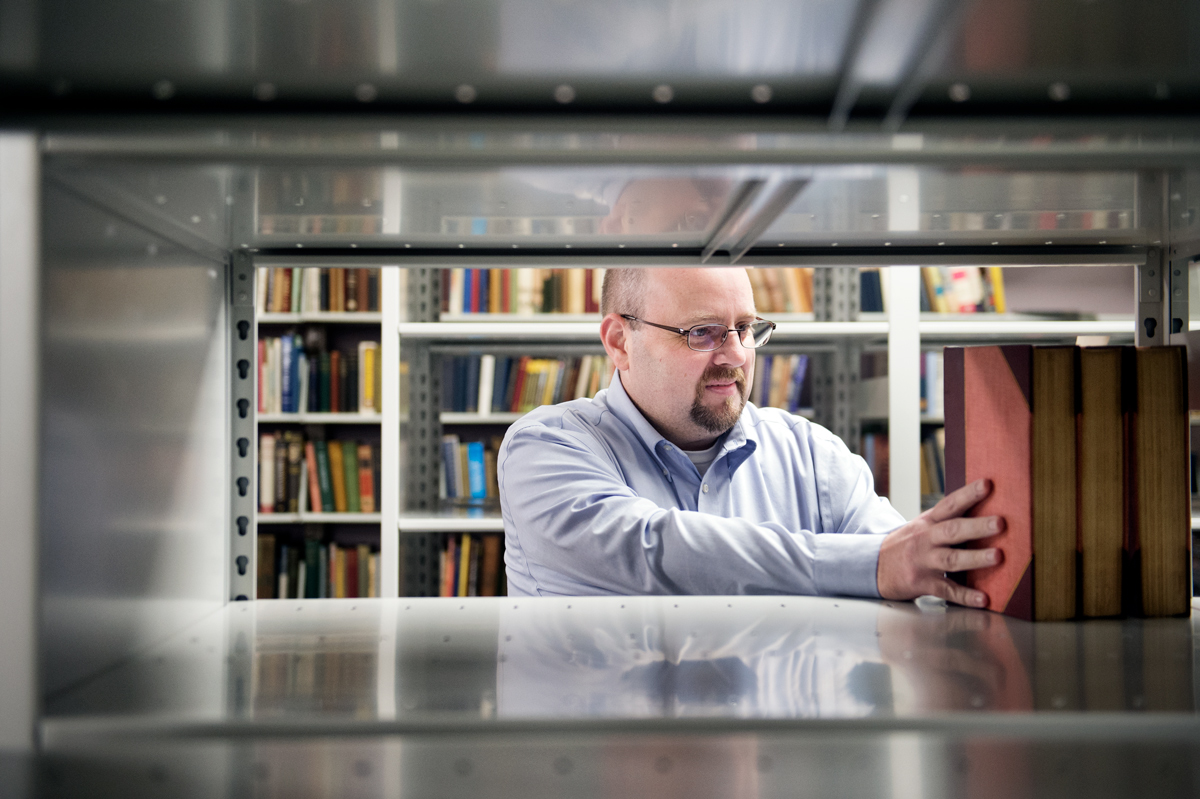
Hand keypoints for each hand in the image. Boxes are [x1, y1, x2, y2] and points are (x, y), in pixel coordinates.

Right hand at [876, 479, 1003, 607]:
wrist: (873, 566)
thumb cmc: (906, 546)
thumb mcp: (921, 527)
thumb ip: (947, 522)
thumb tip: (986, 513)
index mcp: (928, 522)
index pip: (950, 504)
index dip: (968, 494)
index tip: (988, 484)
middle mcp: (926, 539)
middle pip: (952, 530)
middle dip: (977, 526)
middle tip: (1000, 523)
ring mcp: (923, 561)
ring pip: (951, 558)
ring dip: (975, 558)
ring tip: (998, 556)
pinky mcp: (922, 583)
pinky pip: (946, 590)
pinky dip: (965, 596)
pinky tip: (983, 598)